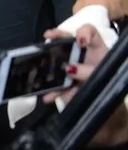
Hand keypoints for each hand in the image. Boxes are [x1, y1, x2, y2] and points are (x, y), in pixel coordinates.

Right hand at [43, 24, 127, 146]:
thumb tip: (69, 69)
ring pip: (56, 58)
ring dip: (47, 58)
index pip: (91, 34)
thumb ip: (90, 73)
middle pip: (68, 40)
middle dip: (58, 35)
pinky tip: (48, 97)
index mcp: (98, 54)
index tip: (79, 41)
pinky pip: (52, 85)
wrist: (107, 118)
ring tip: (39, 60)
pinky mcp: (62, 85)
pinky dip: (49, 90)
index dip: (84, 32)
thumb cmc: (110, 93)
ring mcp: (70, 71)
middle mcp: (82, 58)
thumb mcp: (106, 82)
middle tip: (49, 36)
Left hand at [73, 0, 123, 20]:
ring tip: (95, 16)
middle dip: (102, 2)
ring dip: (93, 5)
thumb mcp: (120, 13)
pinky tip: (87, 16)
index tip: (114, 12)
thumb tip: (116, 14)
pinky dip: (85, 9)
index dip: (115, 5)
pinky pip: (83, 4)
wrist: (92, 11)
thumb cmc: (110, 11)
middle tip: (104, 12)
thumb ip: (118, 11)